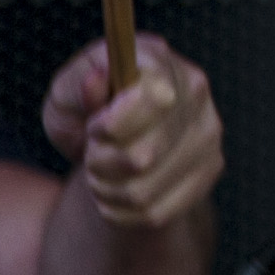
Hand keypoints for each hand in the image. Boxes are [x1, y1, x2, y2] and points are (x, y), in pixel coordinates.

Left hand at [39, 33, 225, 233]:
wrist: (112, 139)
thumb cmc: (85, 108)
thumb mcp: (66, 92)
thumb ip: (76, 86)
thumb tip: (95, 81)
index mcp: (161, 62)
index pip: (155, 99)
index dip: (115, 124)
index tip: (95, 128)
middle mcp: (195, 94)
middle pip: (144, 156)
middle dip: (101, 162)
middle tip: (92, 152)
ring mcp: (207, 135)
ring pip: (144, 191)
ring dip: (107, 190)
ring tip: (100, 174)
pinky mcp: (208, 171)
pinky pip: (155, 213)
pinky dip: (122, 211)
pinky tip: (117, 192)